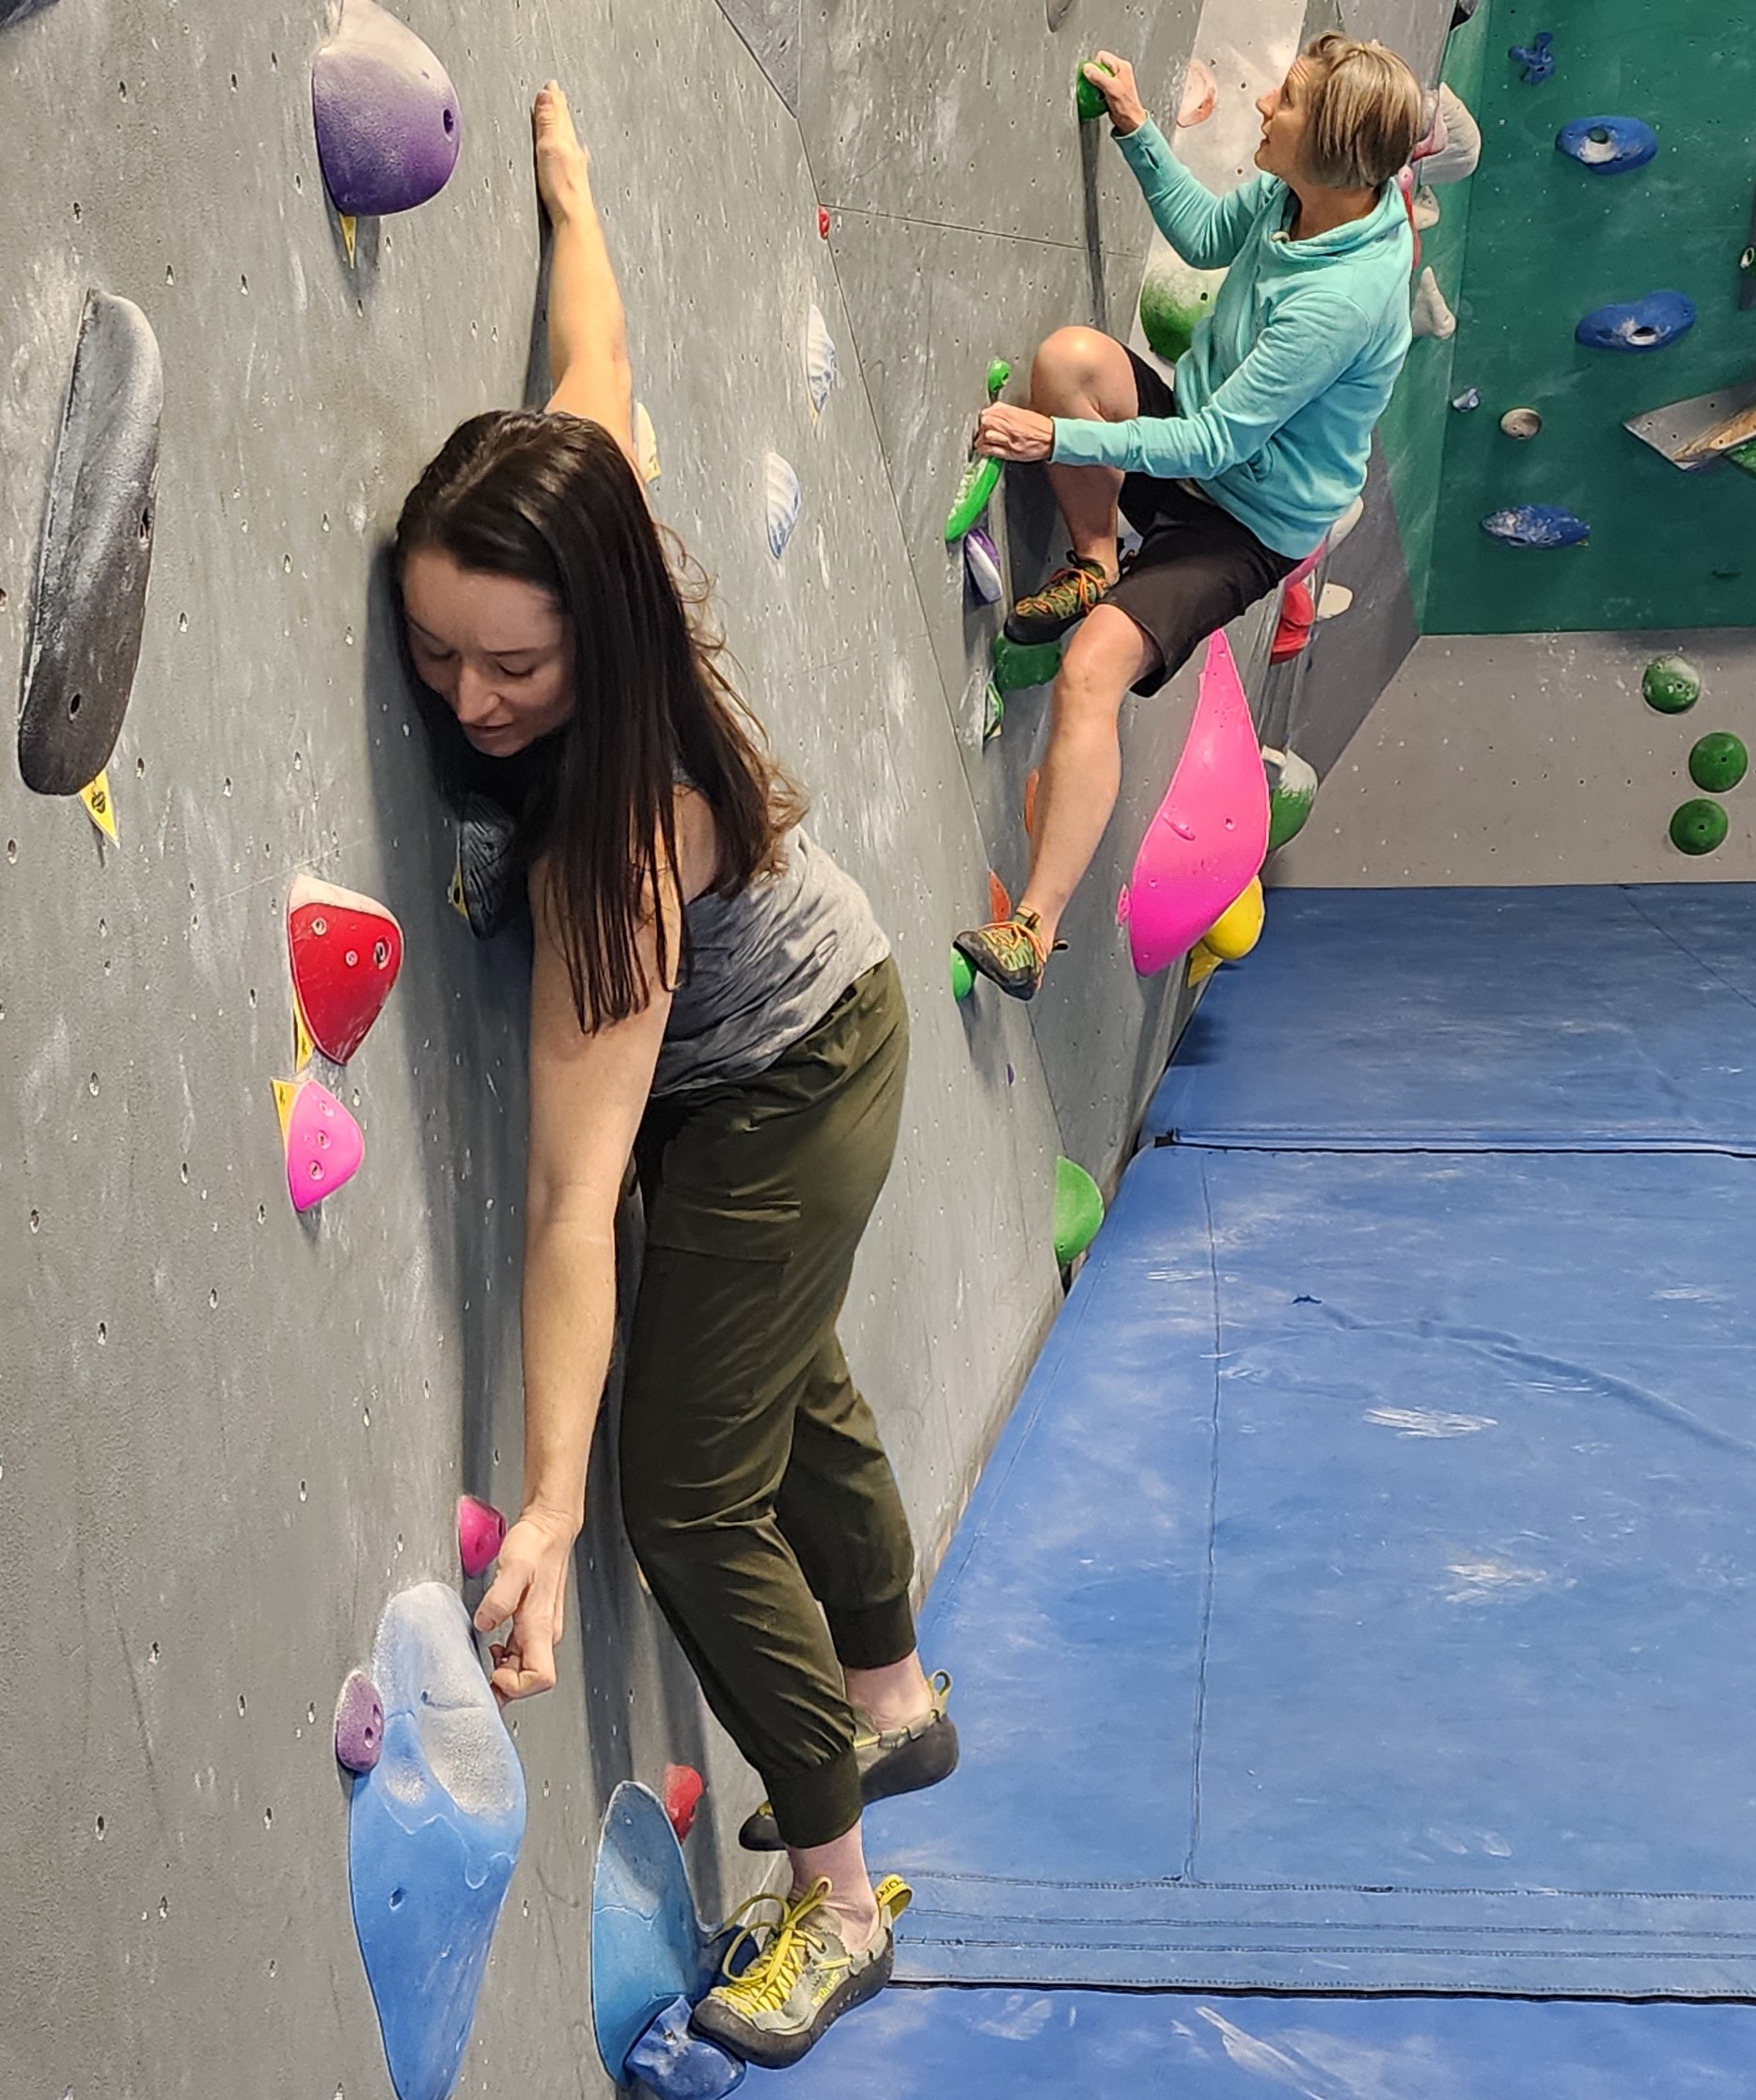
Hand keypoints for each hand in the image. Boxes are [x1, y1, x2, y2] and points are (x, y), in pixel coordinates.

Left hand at [473, 1504, 580, 1703]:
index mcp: (542, 1626)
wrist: (549, 1529)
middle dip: (503, 1685)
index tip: (492, 1672)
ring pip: (524, 1670)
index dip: (516, 1686)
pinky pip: (519, 1655)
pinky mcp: (533, 1624)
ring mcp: (540, 1631)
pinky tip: (489, 1645)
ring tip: (479, 1659)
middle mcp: (545, 1634)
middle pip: (530, 1681)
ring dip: (501, 1673)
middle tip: (477, 1675)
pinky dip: (503, 1660)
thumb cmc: (537, 1546)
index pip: (541, 1678)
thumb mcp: (514, 1567)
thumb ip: (499, 1598)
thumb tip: (484, 1623)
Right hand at [533, 80, 591, 220]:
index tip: (550, 85)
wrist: (573, 216)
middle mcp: (573, 150)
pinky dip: (567, 144)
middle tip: (556, 93)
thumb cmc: (562, 187)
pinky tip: (572, 149)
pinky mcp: (571, 179)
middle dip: (559, 106)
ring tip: (561, 113)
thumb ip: (548, 121)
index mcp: (566, 139)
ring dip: (563, 123)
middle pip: (565, 122)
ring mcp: (574, 165)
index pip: (559, 112)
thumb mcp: (550, 147)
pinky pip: (569, 153)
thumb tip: (547, 94)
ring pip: (568, 136)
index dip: (553, 98)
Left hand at [976, 404, 1054, 462]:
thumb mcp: (1024, 413)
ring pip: (987, 435)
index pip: (990, 411)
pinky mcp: (1011, 452)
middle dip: (982, 427)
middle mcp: (1010, 425)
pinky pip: (992, 450)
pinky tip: (983, 449)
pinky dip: (984, 449)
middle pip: (986, 422)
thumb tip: (995, 410)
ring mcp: (1010, 439)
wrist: (1053, 438)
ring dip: (981, 439)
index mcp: (1013, 413)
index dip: (985, 416)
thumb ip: (1008, 411)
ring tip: (981, 441)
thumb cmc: (1041, 427)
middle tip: (981, 431)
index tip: (984, 419)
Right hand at [1085, 52, 1148, 134]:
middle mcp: (1119, 71)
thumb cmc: (1125, 105)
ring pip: (1098, 77)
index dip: (1095, 66)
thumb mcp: (1110, 88)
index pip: (1102, 56)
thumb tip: (1086, 68)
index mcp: (1122, 66)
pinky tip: (1099, 98)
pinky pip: (1099, 86)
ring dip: (1095, 86)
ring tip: (1100, 94)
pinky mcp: (1111, 90)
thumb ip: (1098, 76)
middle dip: (1094, 77)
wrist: (1129, 121)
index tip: (1094, 78)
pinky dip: (1096, 92)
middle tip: (1097, 87)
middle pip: (1099, 66)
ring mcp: (1115, 80)